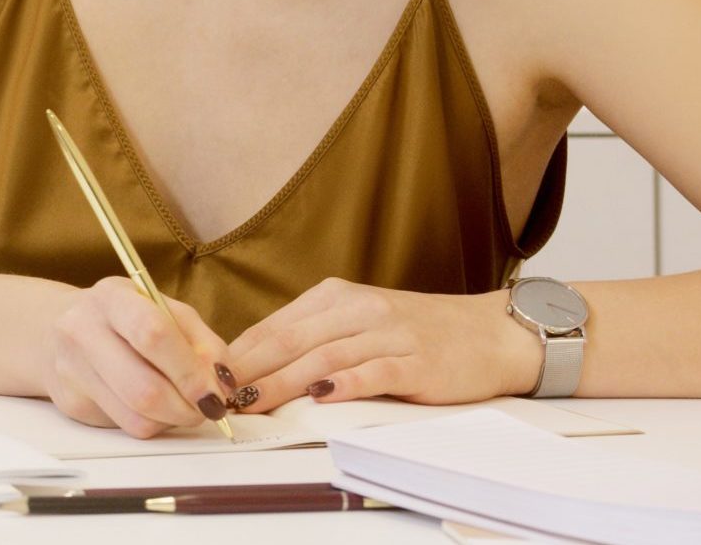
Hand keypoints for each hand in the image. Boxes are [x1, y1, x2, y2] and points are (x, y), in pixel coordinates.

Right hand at [41, 277, 234, 436]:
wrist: (59, 330)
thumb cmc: (126, 319)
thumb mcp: (167, 312)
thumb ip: (202, 342)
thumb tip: (222, 382)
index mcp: (111, 298)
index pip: (152, 335)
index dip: (190, 371)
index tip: (215, 391)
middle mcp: (81, 330)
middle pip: (144, 388)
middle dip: (187, 407)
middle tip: (208, 409)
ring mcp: (71, 369)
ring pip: (136, 417)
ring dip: (173, 420)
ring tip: (183, 405)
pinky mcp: (71, 403)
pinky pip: (125, 426)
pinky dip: (151, 423)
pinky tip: (152, 406)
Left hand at [224, 279, 541, 410]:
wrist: (491, 334)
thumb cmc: (417, 333)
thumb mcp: (359, 321)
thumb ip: (312, 336)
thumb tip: (252, 364)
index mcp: (337, 297)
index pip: (275, 325)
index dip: (239, 353)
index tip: (209, 376)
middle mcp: (359, 310)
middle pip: (292, 341)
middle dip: (250, 370)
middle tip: (219, 395)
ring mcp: (390, 335)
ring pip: (324, 358)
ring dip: (283, 382)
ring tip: (253, 402)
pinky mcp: (418, 363)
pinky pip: (375, 372)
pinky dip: (346, 384)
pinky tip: (321, 396)